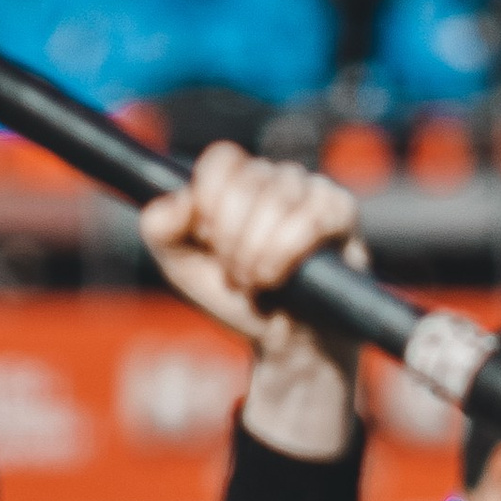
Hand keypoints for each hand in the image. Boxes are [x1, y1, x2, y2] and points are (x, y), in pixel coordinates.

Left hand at [142, 147, 362, 347]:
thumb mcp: (182, 266)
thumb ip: (160, 229)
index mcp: (238, 180)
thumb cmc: (238, 297)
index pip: (223, 160)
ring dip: (258, 252)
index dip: (210, 200)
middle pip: (248, 183)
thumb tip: (182, 201)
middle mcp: (277, 177)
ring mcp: (313, 190)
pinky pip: (312, 219)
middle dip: (233, 239)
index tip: (208, 239)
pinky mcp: (341, 212)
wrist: (285, 339)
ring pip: (278, 201)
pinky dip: (287, 253)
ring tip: (257, 282)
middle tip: (235, 275)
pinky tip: (281, 277)